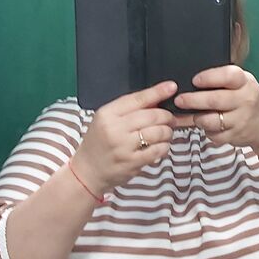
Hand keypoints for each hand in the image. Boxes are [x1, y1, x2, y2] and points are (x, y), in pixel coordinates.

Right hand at [71, 80, 178, 194]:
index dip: (157, 92)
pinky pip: (157, 150)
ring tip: (166, 133)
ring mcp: (123, 147)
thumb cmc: (99, 142)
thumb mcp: (106, 120)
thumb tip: (157, 98)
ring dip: (168, 132)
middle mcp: (114, 129)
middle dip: (167, 116)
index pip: (137, 99)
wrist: (87, 170)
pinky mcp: (131, 163)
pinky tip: (161, 146)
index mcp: (107, 114)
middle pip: (151, 115)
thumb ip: (129, 109)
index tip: (171, 87)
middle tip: (171, 119)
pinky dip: (164, 146)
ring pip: (157, 132)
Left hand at [173, 66, 258, 156]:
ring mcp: (241, 120)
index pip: (228, 76)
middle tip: (179, 100)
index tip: (195, 80)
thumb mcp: (241, 83)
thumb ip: (220, 80)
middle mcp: (245, 100)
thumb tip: (188, 82)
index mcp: (245, 82)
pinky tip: (208, 125)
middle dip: (193, 100)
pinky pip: (214, 134)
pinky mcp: (236, 136)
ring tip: (193, 114)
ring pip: (211, 120)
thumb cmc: (247, 99)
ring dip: (197, 118)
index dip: (209, 78)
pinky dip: (207, 131)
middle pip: (215, 100)